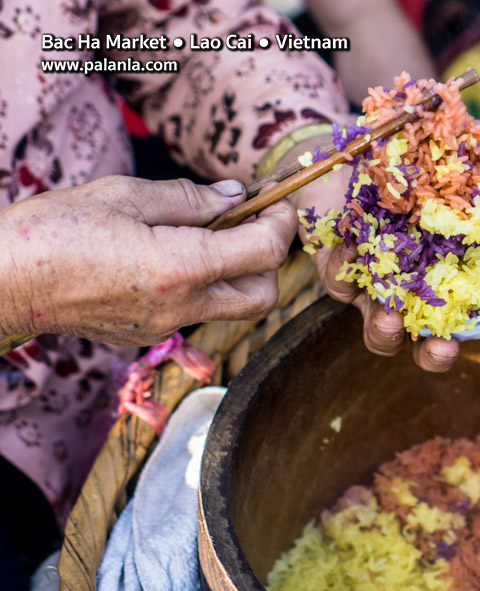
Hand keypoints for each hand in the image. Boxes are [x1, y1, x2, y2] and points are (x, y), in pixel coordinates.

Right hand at [0, 175, 295, 344]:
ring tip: (210, 232)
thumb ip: (189, 198)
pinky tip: (175, 253)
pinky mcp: (147, 334)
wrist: (3, 283)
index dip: (281, 223)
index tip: (276, 201)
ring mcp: (164, 327)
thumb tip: (235, 196)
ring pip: (231, 307)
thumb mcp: (123, 195)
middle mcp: (181, 306)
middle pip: (262, 295)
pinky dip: (203, 284)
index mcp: (180, 268)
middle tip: (253, 222)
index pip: (264, 253)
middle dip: (269, 258)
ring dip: (237, 272)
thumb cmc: (53, 231)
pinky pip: (195, 311)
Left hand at [283, 132, 479, 371]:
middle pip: (431, 346)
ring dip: (385, 332)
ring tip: (389, 317)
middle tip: (445, 347)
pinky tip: (352, 246)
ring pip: (380, 334)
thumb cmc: (412, 174)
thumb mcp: (450, 180)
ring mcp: (377, 294)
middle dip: (438, 354)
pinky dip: (345, 268)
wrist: (355, 158)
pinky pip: (341, 283)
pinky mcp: (339, 275)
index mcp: (453, 284)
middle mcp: (417, 299)